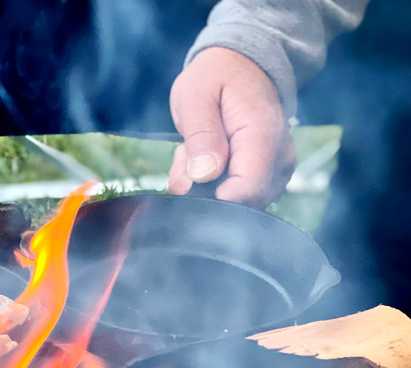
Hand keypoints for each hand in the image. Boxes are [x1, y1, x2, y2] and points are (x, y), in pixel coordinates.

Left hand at [168, 47, 295, 207]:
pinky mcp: (269, 178)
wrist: (240, 65)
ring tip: (195, 151)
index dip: (213, 197)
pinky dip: (212, 184)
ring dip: (204, 186)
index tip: (188, 178)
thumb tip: (204, 176)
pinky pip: (238, 197)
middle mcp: (279, 157)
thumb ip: (201, 136)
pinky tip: (205, 160)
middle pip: (240, 202)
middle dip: (203, 189)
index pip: (246, 189)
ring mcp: (277, 170)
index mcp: (263, 134)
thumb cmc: (215, 77)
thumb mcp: (196, 97)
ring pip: (236, 203)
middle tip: (186, 155)